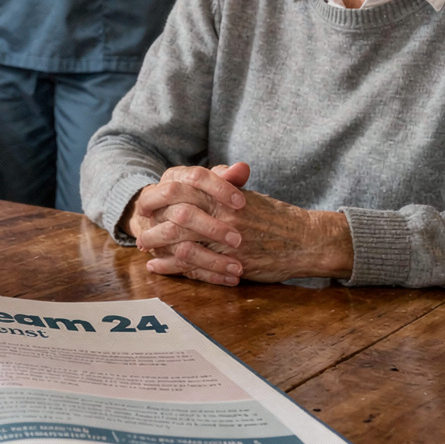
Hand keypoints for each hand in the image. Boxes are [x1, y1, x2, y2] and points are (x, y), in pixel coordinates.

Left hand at [128, 163, 352, 284]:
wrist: (305, 240)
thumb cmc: (277, 217)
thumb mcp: (248, 197)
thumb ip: (224, 187)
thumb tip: (207, 177)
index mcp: (223, 196)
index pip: (181, 191)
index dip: (158, 197)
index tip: (146, 203)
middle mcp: (222, 216)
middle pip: (174, 216)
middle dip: (152, 222)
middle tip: (139, 227)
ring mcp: (224, 241)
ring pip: (179, 241)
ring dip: (157, 245)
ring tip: (144, 248)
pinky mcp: (228, 263)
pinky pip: (191, 266)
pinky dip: (170, 266)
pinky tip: (157, 266)